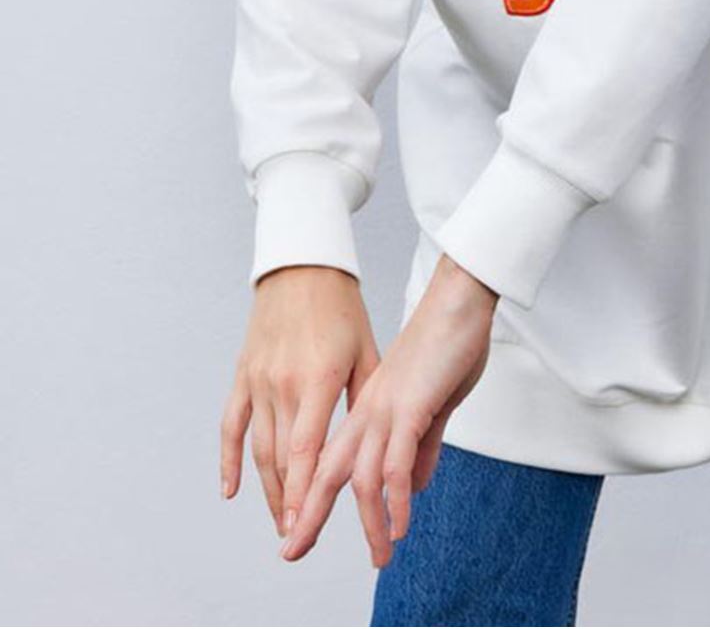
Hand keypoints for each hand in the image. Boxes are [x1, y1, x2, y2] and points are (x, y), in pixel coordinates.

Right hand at [221, 265, 377, 541]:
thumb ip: (368, 399)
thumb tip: (386, 444)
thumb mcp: (366, 350)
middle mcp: (282, 382)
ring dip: (267, 490)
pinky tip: (231, 490)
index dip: (304, 493)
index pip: (306, 450)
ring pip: (257, 448)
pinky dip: (228, 459)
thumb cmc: (342, 309)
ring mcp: (258, 379)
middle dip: (288, 504)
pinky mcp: (243, 374)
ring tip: (280, 522)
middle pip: (280, 459)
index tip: (306, 528)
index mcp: (317, 378)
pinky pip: (230, 423)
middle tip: (297, 540)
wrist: (302, 266)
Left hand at [279, 254, 498, 566]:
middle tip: (292, 551)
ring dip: (369, 523)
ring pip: (362, 478)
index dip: (310, 496)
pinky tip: (402, 524)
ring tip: (380, 555)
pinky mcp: (410, 406)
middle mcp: (367, 409)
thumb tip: (414, 483)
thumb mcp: (432, 403)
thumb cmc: (449, 343)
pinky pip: (396, 463)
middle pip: (326, 471)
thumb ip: (421, 443)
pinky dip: (397, 500)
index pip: (328, 459)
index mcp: (367, 406)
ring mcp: (385, 408)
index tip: (295, 529)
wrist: (459, 299)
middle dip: (308, 516)